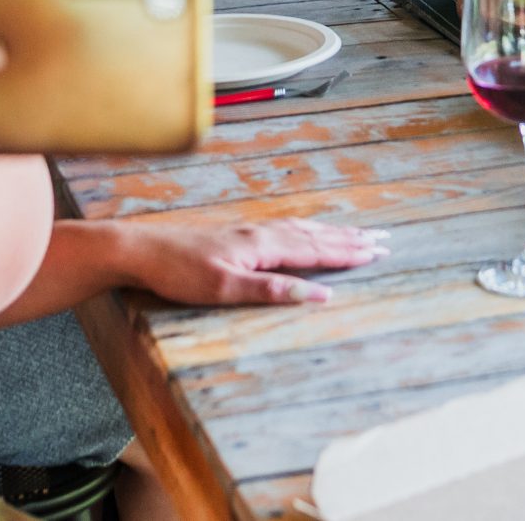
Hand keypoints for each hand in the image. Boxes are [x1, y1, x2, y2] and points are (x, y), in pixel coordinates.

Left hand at [117, 218, 388, 306]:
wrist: (141, 250)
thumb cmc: (179, 272)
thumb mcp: (226, 288)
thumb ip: (273, 291)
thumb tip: (319, 296)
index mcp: (263, 246)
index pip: (316, 250)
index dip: (348, 253)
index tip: (378, 252)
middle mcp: (261, 233)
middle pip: (316, 235)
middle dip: (350, 239)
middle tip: (383, 240)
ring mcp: (249, 231)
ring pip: (302, 229)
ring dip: (332, 232)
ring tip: (357, 233)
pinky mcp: (237, 235)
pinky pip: (285, 228)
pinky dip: (307, 229)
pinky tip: (306, 231)